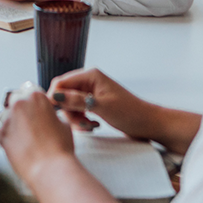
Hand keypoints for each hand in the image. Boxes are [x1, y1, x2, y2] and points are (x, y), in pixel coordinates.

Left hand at [0, 90, 74, 178]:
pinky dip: (1, 134)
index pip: (28, 87)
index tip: (32, 103)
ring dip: (9, 119)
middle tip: (26, 118)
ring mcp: (8, 119)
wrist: (50, 169)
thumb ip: (52, 115)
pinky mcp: (0, 134)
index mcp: (36, 96)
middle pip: (13, 97)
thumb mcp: (64, 124)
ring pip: (2, 112)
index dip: (31, 96)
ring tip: (19, 131)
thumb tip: (49, 117)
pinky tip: (11, 140)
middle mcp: (20, 104)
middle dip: (18, 106)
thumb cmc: (59, 148)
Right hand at [49, 68, 202, 155]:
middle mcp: (89, 82)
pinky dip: (82, 120)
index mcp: (90, 76)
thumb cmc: (130, 113)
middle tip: (80, 123)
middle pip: (64, 95)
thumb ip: (76, 101)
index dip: (56, 98)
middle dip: (69, 111)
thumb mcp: (101, 107)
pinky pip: (79, 110)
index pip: (61, 82)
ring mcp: (91, 93)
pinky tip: (93, 125)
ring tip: (89, 126)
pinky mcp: (94, 103)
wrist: (147, 123)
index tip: (56, 114)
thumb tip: (55, 96)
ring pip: (70, 105)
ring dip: (76, 118)